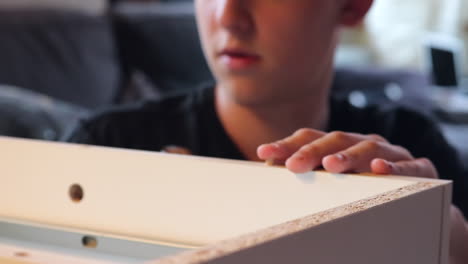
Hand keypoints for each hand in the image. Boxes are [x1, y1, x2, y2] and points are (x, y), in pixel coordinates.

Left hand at [257, 128, 437, 178]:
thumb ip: (310, 172)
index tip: (263, 153)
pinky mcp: (418, 168)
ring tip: (330, 166)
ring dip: (348, 156)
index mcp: (340, 144)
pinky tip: (379, 171)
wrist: (417, 193)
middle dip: (311, 151)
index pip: (310, 138)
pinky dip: (394, 168)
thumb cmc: (366, 183)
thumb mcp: (336, 179)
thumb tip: (270, 170)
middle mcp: (362, 143)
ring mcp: (390, 153)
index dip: (287, 144)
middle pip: (335, 139)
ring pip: (368, 148)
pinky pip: (408, 166)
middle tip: (292, 165)